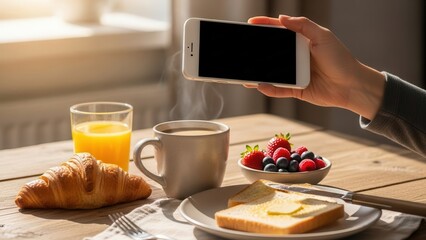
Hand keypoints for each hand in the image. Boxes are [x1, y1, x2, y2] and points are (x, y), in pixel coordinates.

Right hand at [246, 15, 384, 119]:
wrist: (352, 86)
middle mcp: (296, 57)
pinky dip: (269, 88)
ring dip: (259, 73)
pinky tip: (260, 85)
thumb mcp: (323, 37)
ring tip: (246, 73)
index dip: (265, 26)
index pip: (280, 31)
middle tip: (244, 50)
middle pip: (272, 52)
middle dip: (257, 51)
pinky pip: (279, 89)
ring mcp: (295, 74)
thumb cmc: (341, 59)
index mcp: (302, 41)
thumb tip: (282, 18)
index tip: (251, 24)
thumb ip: (303, 26)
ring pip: (272, 73)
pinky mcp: (296, 89)